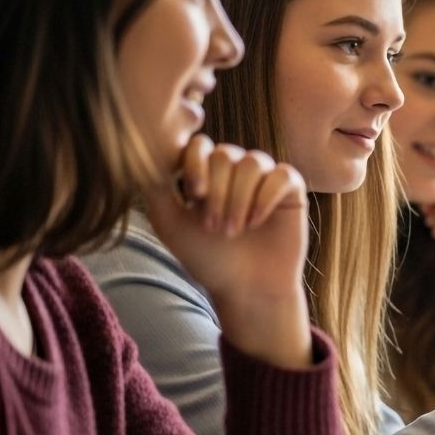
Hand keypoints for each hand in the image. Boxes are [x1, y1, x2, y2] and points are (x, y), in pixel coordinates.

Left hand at [144, 134, 311, 368]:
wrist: (247, 289)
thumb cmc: (208, 259)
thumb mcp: (170, 222)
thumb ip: (155, 187)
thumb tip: (142, 151)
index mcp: (208, 173)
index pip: (199, 145)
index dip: (196, 164)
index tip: (193, 196)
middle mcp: (236, 170)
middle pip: (225, 154)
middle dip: (218, 192)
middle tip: (215, 228)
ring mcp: (265, 178)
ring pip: (253, 162)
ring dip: (240, 198)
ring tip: (235, 230)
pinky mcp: (291, 190)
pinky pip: (282, 175)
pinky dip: (267, 197)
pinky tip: (257, 221)